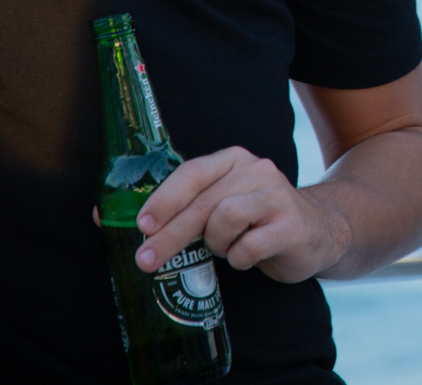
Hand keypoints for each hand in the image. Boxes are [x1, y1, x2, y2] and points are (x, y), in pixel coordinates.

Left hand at [133, 147, 352, 283]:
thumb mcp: (218, 206)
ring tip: (225, 249)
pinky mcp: (292, 224)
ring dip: (216, 245)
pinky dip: (240, 259)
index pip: (193, 171)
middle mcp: (257, 170)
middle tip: (146, 261)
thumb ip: (177, 208)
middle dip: (170, 235)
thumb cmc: (254, 221)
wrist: (317, 231)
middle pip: (203, 203)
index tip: (141, 224)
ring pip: (225, 220)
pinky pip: (250, 246)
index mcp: (234, 160)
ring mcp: (278, 195)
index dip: (164, 198)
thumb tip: (105, 217)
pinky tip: (247, 256)